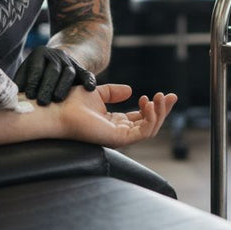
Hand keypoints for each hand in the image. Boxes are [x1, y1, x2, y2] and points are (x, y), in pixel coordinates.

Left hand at [14, 46, 95, 104]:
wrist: (56, 60)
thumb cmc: (36, 73)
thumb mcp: (26, 72)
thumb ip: (20, 83)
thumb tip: (12, 99)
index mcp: (40, 54)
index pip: (36, 68)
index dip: (33, 82)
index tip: (29, 96)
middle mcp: (56, 55)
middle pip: (53, 70)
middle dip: (47, 86)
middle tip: (42, 102)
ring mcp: (70, 61)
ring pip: (68, 72)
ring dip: (63, 86)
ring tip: (57, 100)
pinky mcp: (80, 69)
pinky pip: (86, 73)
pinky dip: (89, 80)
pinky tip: (89, 89)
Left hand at [58, 84, 177, 147]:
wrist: (59, 108)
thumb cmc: (71, 102)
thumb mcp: (98, 93)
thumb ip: (113, 93)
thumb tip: (131, 90)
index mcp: (115, 122)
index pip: (142, 118)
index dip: (155, 106)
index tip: (163, 93)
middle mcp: (119, 131)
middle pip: (150, 124)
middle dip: (164, 110)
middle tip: (171, 95)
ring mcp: (119, 137)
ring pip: (150, 129)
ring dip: (160, 112)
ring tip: (159, 97)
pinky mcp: (118, 139)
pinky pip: (143, 133)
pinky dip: (151, 118)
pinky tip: (150, 103)